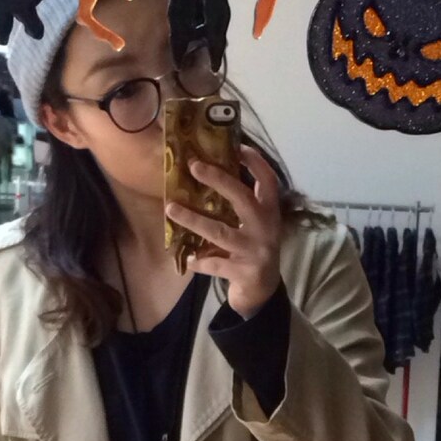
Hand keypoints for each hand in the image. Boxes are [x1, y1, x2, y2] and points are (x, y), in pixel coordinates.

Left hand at [166, 146, 282, 317]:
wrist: (263, 292)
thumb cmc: (253, 251)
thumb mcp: (256, 226)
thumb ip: (243, 205)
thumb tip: (211, 173)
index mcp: (270, 213)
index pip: (268, 181)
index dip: (256, 163)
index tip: (238, 147)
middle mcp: (266, 228)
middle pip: (242, 198)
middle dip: (218, 180)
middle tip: (193, 166)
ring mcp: (255, 251)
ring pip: (220, 232)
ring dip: (193, 220)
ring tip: (171, 209)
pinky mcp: (244, 272)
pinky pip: (215, 263)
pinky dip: (199, 262)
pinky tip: (188, 259)